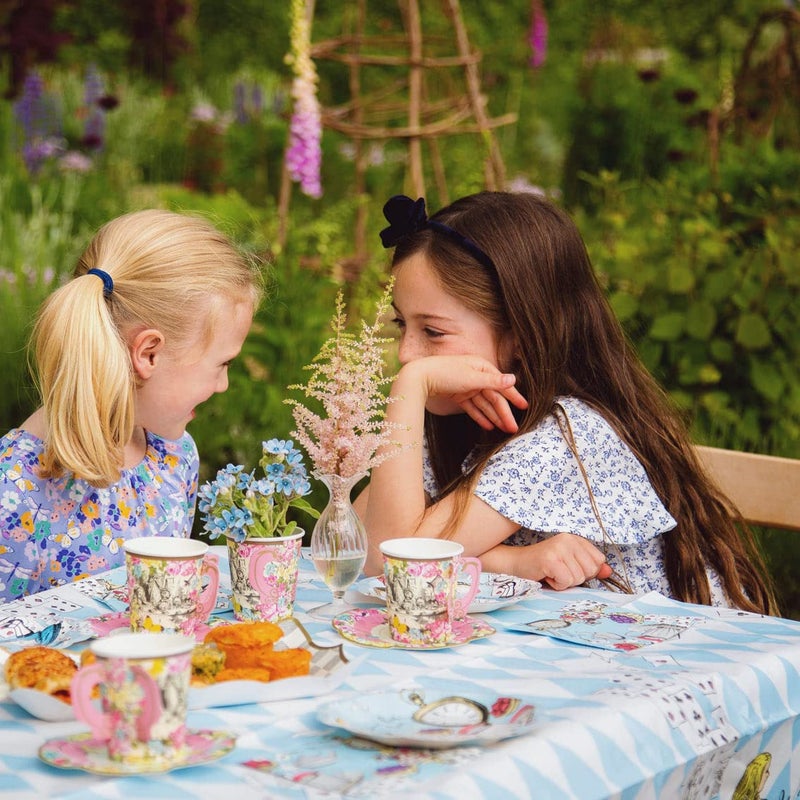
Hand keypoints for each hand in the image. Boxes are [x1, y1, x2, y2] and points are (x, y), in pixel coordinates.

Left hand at [404, 356, 527, 432]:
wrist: (419, 377)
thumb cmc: (446, 373)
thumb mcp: (472, 377)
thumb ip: (493, 381)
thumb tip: (513, 379)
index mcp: (482, 367)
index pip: (501, 385)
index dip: (513, 397)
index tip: (524, 407)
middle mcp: (476, 376)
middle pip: (493, 397)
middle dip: (504, 413)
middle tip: (514, 428)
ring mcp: (467, 386)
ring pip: (484, 404)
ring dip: (494, 417)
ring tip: (504, 430)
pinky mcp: (458, 395)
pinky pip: (472, 407)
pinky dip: (480, 416)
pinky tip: (488, 426)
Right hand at [524, 533, 610, 590]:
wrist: (516, 565)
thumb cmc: (543, 567)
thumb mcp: (570, 565)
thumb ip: (590, 567)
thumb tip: (608, 571)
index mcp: (575, 538)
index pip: (598, 560)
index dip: (586, 570)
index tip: (568, 567)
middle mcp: (568, 539)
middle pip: (591, 570)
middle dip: (575, 578)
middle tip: (558, 571)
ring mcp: (559, 548)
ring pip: (579, 577)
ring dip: (564, 582)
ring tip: (551, 573)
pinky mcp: (550, 559)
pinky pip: (566, 581)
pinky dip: (557, 585)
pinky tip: (546, 576)